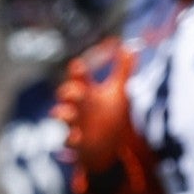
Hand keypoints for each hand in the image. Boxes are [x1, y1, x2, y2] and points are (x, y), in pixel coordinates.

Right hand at [54, 41, 135, 171]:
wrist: (108, 146)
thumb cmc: (110, 115)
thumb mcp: (119, 92)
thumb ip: (123, 70)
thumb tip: (130, 47)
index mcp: (88, 92)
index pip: (79, 78)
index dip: (77, 72)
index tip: (78, 65)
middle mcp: (79, 106)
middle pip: (68, 95)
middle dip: (70, 93)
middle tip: (78, 92)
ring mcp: (76, 124)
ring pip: (63, 117)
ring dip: (64, 115)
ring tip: (67, 115)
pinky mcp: (78, 143)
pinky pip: (70, 142)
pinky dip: (72, 140)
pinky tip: (76, 139)